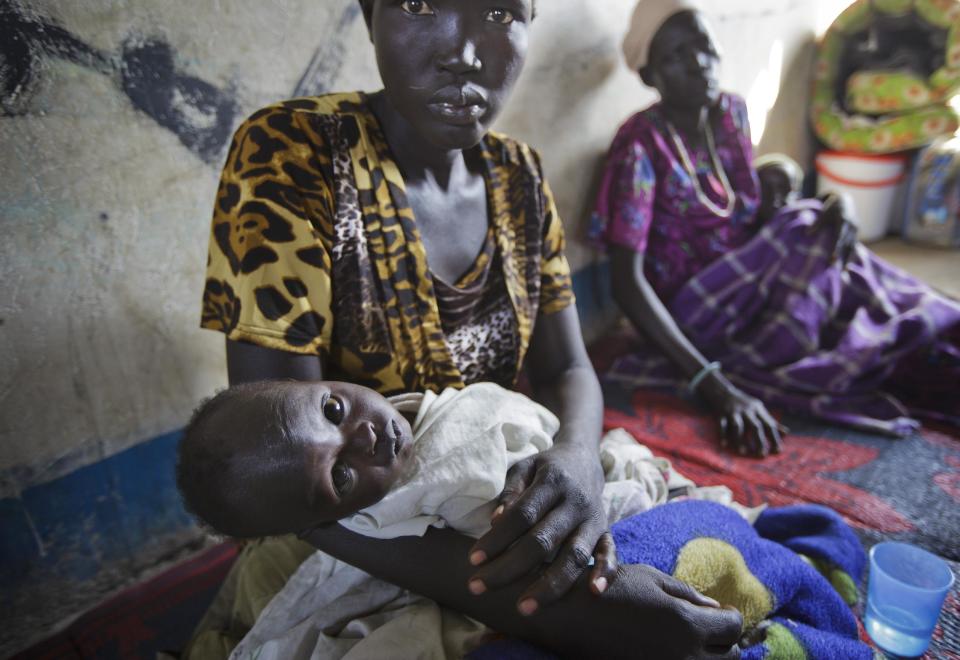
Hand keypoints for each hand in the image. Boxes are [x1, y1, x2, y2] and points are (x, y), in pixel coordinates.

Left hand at [467, 443, 614, 613]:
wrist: (584, 458)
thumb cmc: (544, 469)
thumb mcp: (523, 468)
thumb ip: (510, 492)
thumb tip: (495, 522)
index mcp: (552, 482)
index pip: (521, 515)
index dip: (497, 539)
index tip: (472, 560)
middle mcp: (575, 502)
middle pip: (542, 541)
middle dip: (509, 568)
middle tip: (479, 587)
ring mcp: (593, 518)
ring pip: (574, 555)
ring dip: (550, 585)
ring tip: (524, 608)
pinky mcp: (606, 530)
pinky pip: (610, 553)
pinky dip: (606, 572)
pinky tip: (593, 593)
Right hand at [560, 564, 742, 658]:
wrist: (568, 617)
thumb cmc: (609, 589)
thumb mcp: (650, 579)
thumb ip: (688, 596)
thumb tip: (717, 610)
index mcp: (686, 623)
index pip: (733, 627)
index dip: (732, 615)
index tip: (723, 610)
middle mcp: (683, 655)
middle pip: (730, 655)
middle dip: (724, 639)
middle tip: (708, 626)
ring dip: (710, 656)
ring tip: (692, 640)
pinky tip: (672, 650)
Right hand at [699, 373, 784, 456]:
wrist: (723, 392)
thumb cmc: (744, 404)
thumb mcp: (758, 409)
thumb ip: (770, 421)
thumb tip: (786, 433)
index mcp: (758, 410)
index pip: (769, 424)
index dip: (774, 438)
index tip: (778, 451)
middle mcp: (747, 411)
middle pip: (755, 426)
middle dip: (759, 440)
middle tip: (762, 455)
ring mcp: (733, 412)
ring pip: (738, 427)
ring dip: (740, 439)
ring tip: (743, 452)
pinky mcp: (721, 414)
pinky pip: (722, 425)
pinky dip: (723, 434)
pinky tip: (724, 445)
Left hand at [810, 192, 857, 264]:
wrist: (845, 200)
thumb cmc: (831, 207)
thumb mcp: (824, 212)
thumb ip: (817, 223)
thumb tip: (807, 233)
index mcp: (844, 221)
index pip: (840, 237)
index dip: (836, 249)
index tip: (832, 259)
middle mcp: (852, 227)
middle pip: (846, 245)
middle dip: (841, 257)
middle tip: (834, 269)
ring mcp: (855, 231)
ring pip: (851, 248)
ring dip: (847, 260)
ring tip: (842, 274)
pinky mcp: (855, 235)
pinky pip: (853, 248)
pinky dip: (849, 257)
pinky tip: (846, 269)